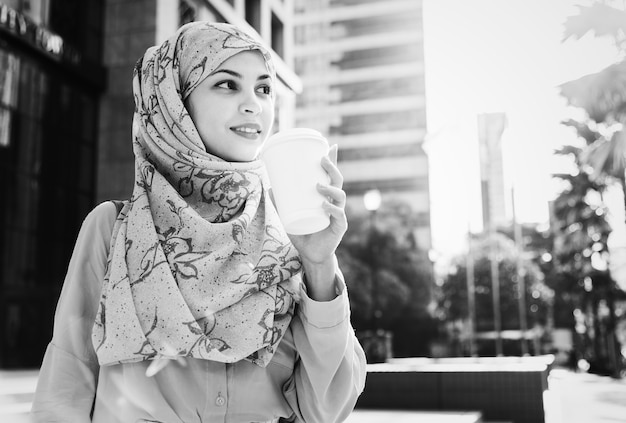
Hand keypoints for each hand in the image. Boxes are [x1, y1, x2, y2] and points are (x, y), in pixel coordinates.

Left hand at [288, 144, 346, 299]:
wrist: (311, 255)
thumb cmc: (303, 233)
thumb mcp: (289, 216)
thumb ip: (281, 203)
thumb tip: (269, 187)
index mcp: (326, 196)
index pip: (331, 176)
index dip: (333, 161)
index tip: (330, 146)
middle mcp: (334, 202)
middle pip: (338, 181)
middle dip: (332, 168)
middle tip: (321, 160)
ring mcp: (338, 214)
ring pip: (340, 196)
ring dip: (330, 188)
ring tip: (318, 185)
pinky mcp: (339, 227)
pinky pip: (338, 215)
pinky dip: (332, 209)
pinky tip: (324, 205)